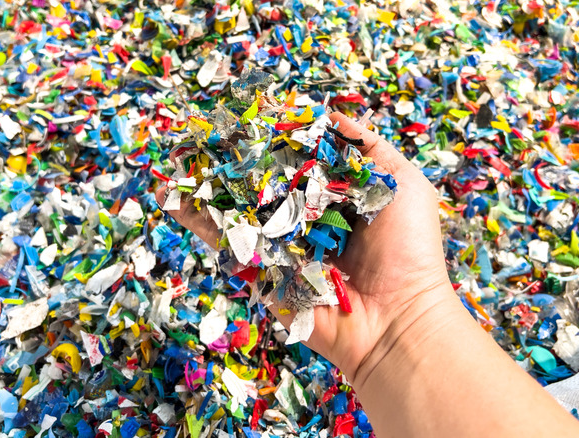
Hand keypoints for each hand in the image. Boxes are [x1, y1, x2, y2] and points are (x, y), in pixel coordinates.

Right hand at [156, 112, 454, 385]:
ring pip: (238, 206)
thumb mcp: (401, 182)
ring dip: (206, 181)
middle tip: (205, 127)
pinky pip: (227, 242)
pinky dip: (197, 219)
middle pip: (263, 178)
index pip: (300, 156)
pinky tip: (171, 196)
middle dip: (235, 154)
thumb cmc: (407, 250)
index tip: (252, 108)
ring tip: (178, 154)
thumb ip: (367, 147)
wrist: (396, 319)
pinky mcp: (262, 270)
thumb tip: (327, 114)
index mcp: (336, 195)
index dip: (277, 134)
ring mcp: (281, 243)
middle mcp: (305, 216)